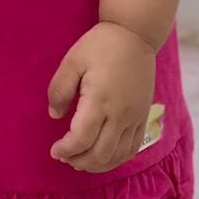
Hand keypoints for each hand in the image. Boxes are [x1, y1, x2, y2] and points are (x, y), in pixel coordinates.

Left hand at [47, 22, 155, 171]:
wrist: (135, 34)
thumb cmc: (101, 44)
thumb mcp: (72, 60)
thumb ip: (59, 89)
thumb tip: (55, 116)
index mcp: (99, 99)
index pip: (82, 139)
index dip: (66, 150)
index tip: (55, 150)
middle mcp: (120, 113)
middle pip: (100, 154)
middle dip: (79, 161)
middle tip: (65, 156)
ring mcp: (135, 116)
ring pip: (118, 156)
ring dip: (97, 164)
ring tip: (81, 160)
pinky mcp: (143, 115)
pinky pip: (133, 148)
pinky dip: (117, 158)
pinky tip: (104, 156)